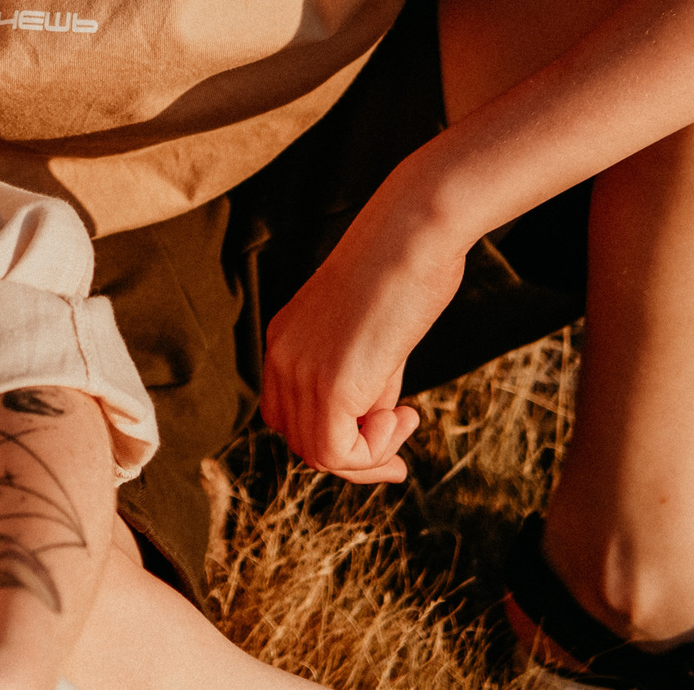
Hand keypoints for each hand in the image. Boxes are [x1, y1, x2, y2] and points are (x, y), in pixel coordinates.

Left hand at [258, 190, 466, 482]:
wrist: (412, 235)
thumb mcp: (373, 335)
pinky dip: (374, 452)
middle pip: (300, 441)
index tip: (384, 436)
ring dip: (370, 454)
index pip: (288, 417)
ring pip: (318, 455)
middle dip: (355, 457)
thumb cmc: (405, 272)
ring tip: (405, 418)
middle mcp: (281, 357)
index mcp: (285, 340)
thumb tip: (375, 423)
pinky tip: (404, 416)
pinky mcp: (329, 384)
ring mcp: (300, 371)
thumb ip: (364, 379)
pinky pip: (336, 453)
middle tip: (400, 449)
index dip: (334, 439)